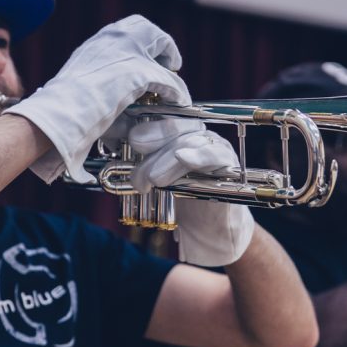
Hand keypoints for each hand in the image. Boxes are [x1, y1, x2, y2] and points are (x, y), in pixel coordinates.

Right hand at [4, 15, 188, 182]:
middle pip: (147, 29)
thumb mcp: (81, 88)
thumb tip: (108, 100)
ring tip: (175, 83)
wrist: (59, 112)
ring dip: (170, 67)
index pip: (127, 29)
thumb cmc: (63, 109)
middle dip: (161, 45)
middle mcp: (112, 38)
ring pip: (161, 48)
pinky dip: (176, 92)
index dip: (143, 43)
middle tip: (169, 65)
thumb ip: (97, 84)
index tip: (149, 59)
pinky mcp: (139, 73)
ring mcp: (126, 52)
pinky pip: (169, 81)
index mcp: (96, 43)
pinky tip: (179, 102)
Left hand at [130, 119, 254, 266]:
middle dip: (154, 142)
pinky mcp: (228, 164)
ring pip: (190, 140)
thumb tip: (118, 158)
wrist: (207, 229)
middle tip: (139, 164)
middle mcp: (197, 134)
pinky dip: (198, 155)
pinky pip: (215, 154)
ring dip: (168, 158)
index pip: (162, 117)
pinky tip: (183, 157)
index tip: (130, 139)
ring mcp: (214, 146)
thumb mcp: (154, 181)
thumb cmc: (179, 201)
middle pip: (175, 126)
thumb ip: (140, 166)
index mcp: (178, 133)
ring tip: (154, 179)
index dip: (147, 123)